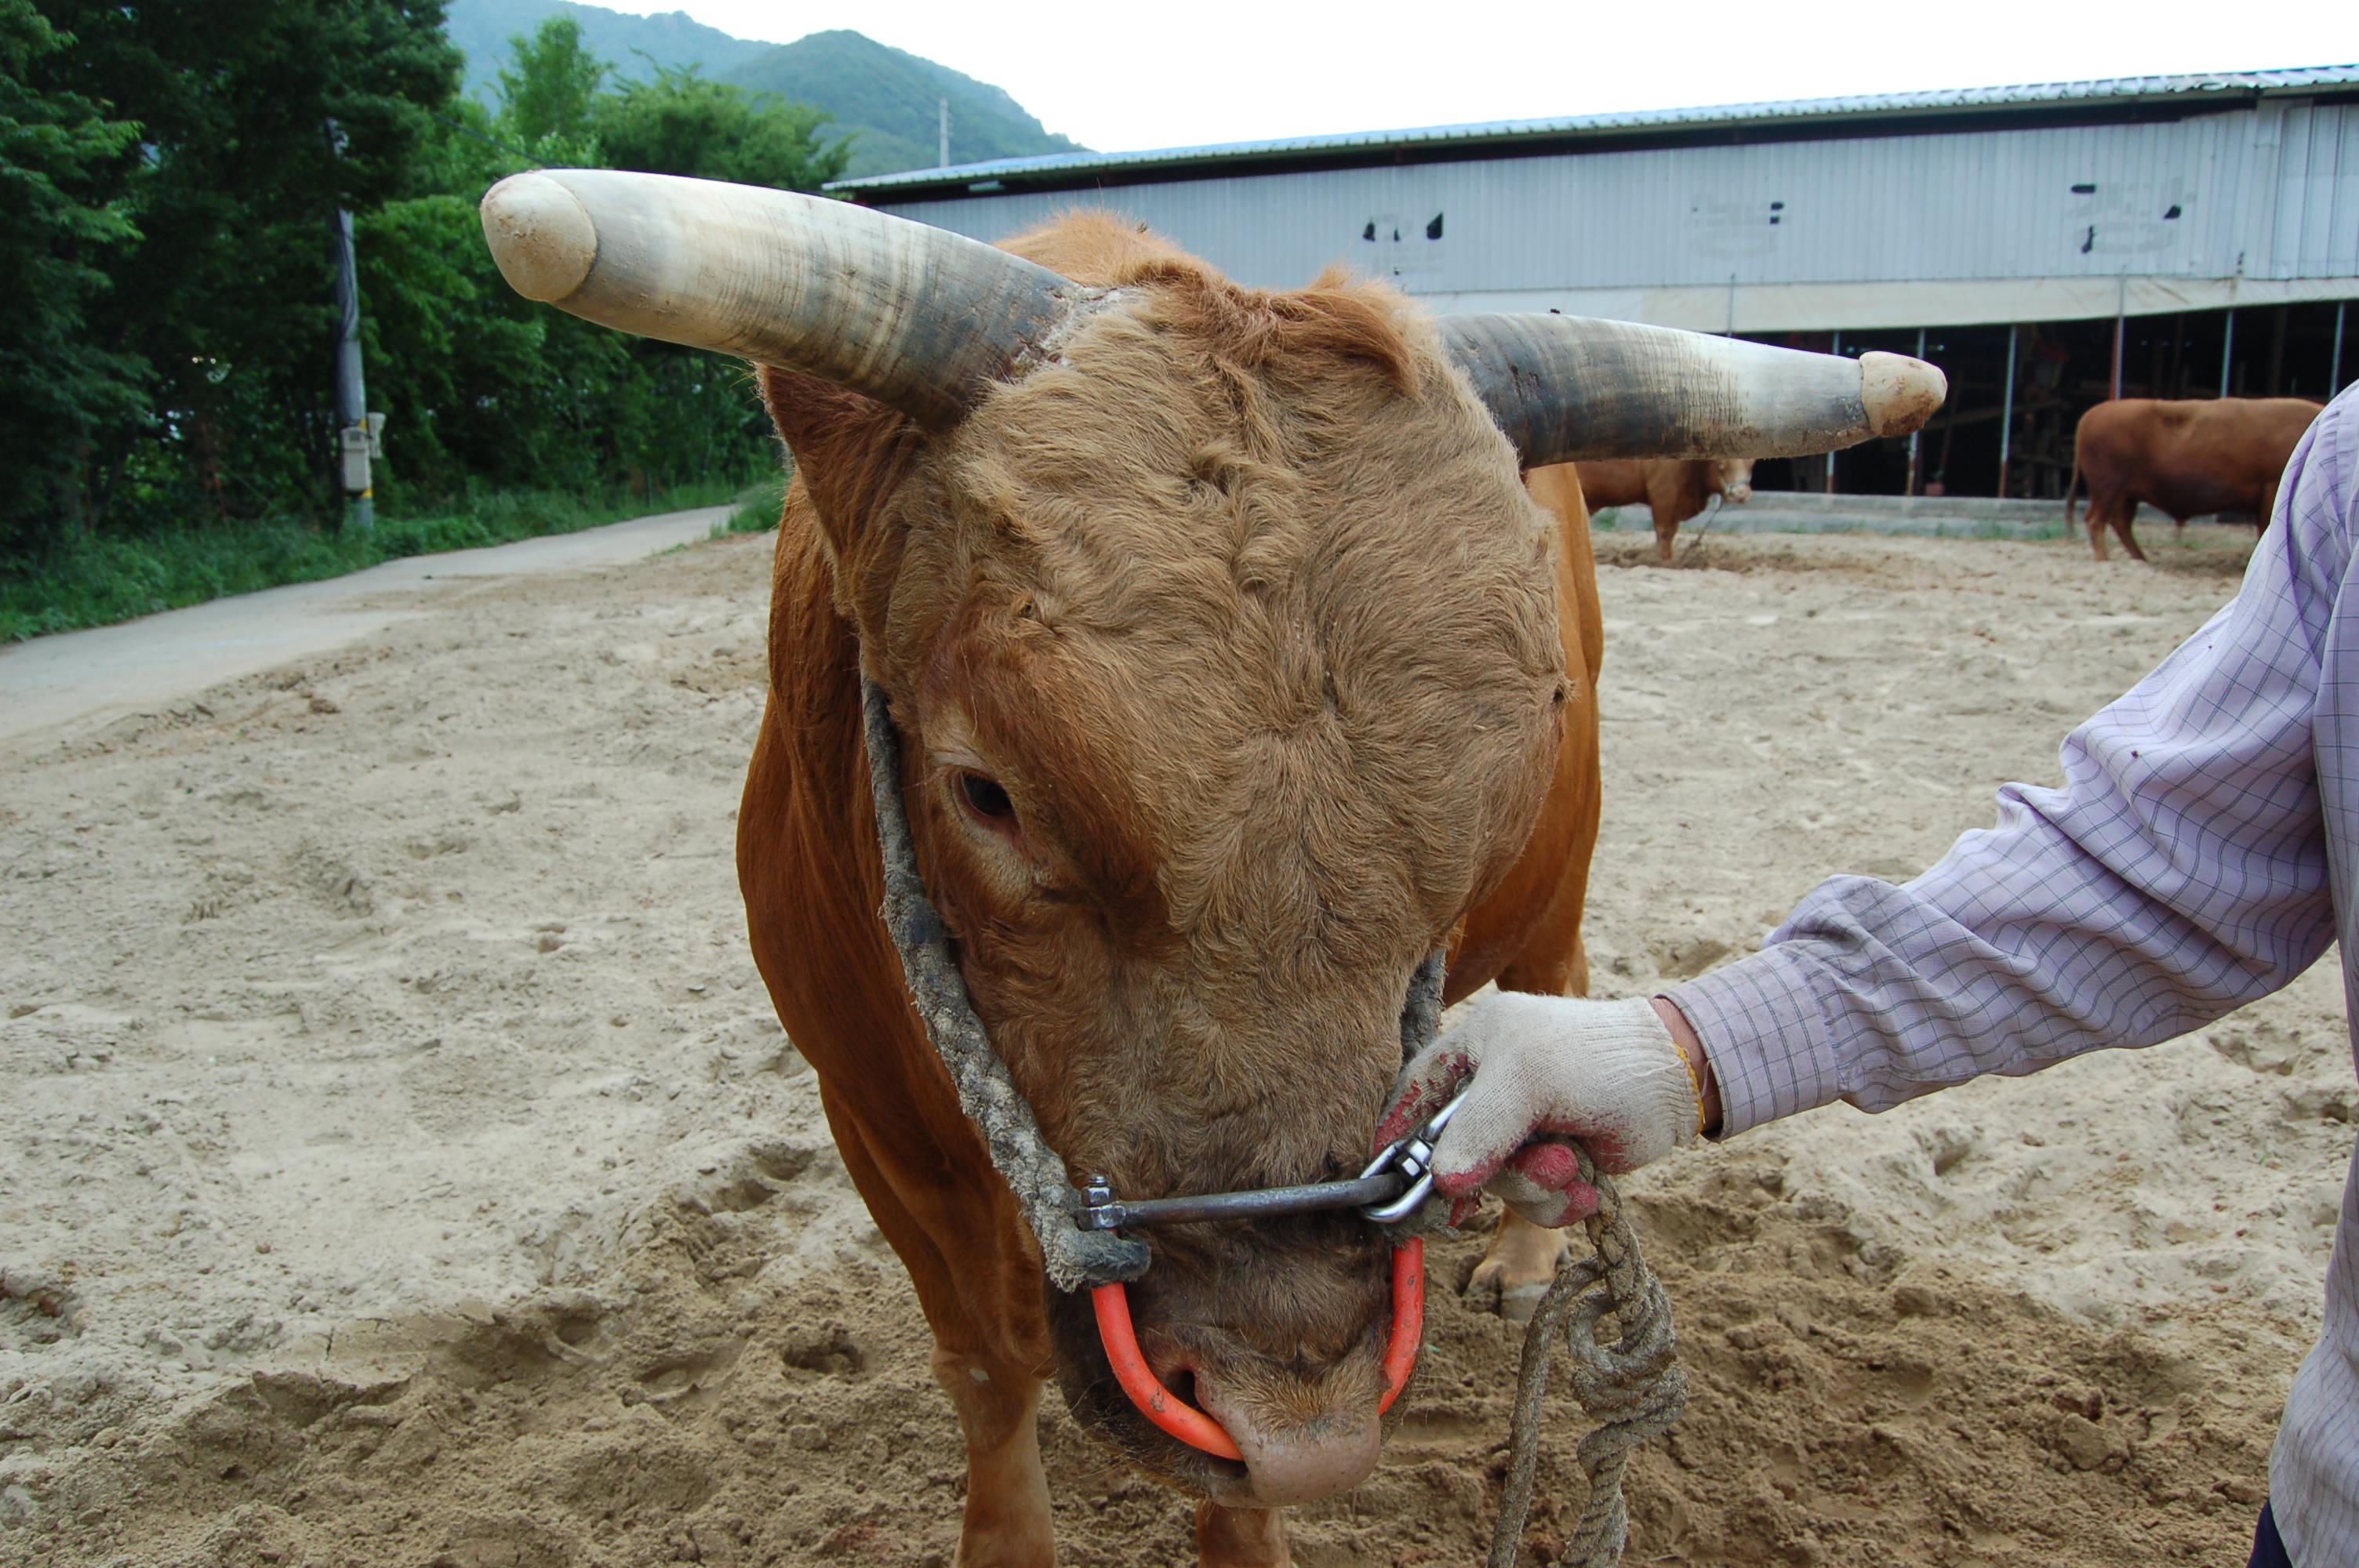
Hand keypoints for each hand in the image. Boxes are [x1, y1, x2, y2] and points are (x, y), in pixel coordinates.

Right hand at [1375, 993, 1705, 1227]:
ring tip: (1573, 1167)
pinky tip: (1586, 1188)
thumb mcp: (1528, 1080)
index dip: (1399, 1137)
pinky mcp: (1552, 1163)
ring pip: (1497, 1185)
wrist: (1675, 1082)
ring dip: (1536, 1187)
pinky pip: (1532, 1202)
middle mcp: (1490, 1092)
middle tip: (1538, 1168)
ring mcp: (1521, 1131)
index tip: (1392, 1178)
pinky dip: (1559, 1203)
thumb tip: (1442, 1183)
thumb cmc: (1597, 1058)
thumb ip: (1478, 1128)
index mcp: (1471, 1050)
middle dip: (1498, 1172)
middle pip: (1456, 1156)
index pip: (1412, 1095)